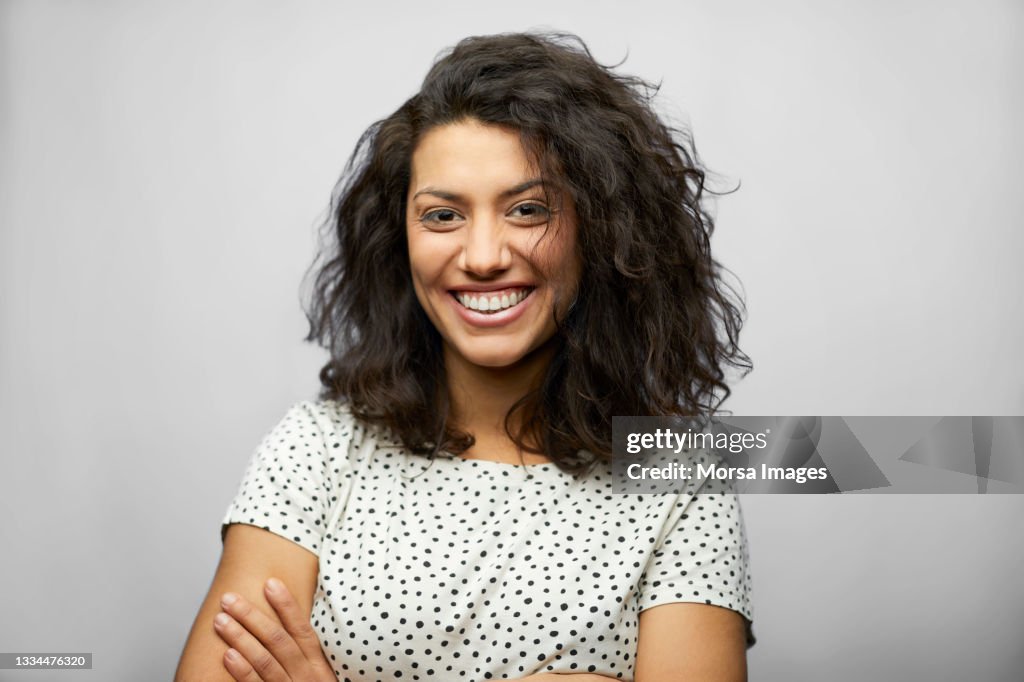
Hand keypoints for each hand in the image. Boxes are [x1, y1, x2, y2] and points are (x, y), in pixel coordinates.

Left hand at [213, 577, 335, 680]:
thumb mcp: (319, 677)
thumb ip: (305, 656)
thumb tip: (287, 624)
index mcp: (319, 666)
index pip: (302, 629)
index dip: (287, 606)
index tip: (270, 583)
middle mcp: (307, 677)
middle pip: (279, 641)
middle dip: (253, 616)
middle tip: (229, 598)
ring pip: (265, 661)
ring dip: (241, 637)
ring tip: (220, 620)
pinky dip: (242, 671)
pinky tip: (228, 655)